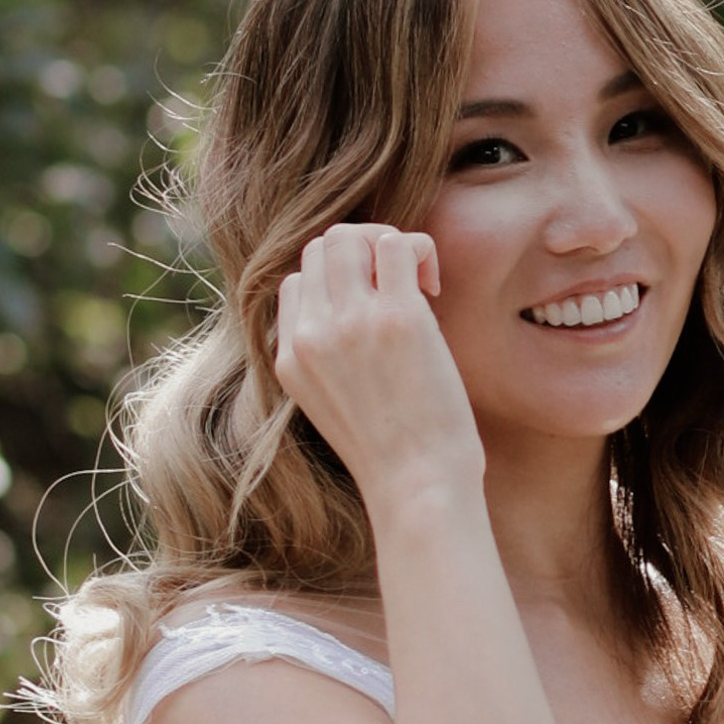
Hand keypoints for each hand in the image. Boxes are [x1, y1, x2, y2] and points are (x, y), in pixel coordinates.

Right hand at [272, 222, 481, 509]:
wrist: (418, 488)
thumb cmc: (395, 456)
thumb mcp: (335, 406)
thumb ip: (331, 359)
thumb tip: (359, 308)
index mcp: (290, 358)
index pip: (298, 282)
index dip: (340, 283)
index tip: (375, 313)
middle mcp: (312, 334)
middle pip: (320, 248)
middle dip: (362, 251)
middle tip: (401, 287)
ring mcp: (352, 322)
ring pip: (350, 235)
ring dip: (387, 245)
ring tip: (417, 283)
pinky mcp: (398, 318)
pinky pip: (397, 243)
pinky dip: (419, 249)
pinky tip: (433, 286)